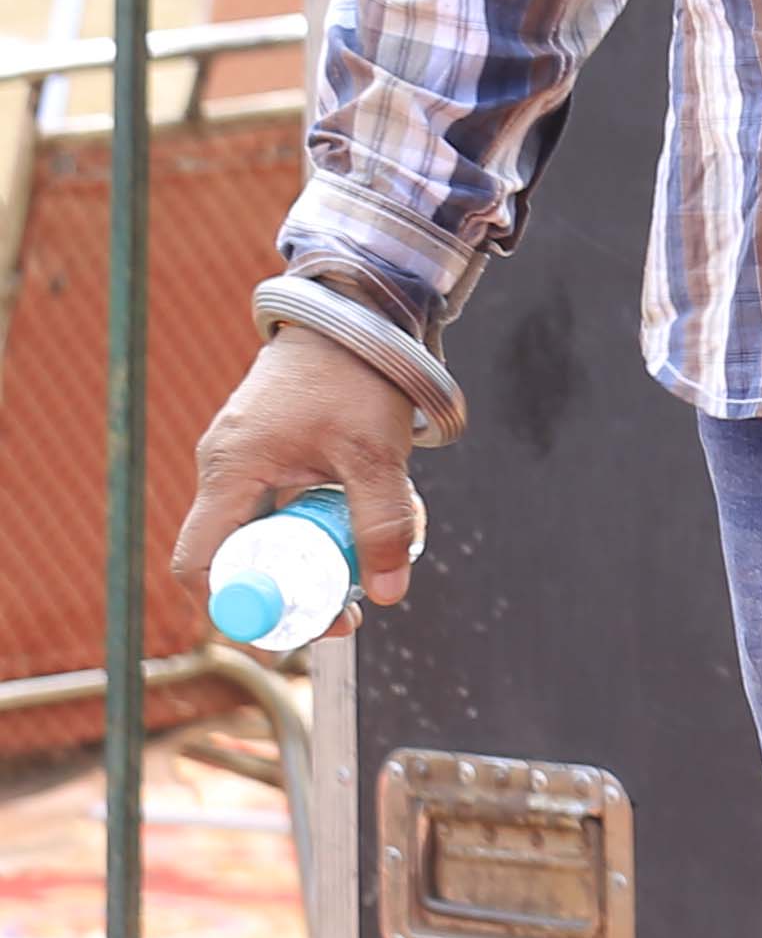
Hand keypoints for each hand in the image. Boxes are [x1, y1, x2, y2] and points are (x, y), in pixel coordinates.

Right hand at [173, 331, 423, 619]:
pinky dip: (309, 526)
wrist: (357, 310)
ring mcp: (243, 459)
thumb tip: (386, 595)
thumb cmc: (357, 372)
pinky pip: (276, 506)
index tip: (288, 627)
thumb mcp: (377, 452)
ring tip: (359, 576)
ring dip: (302, 560)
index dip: (233, 607)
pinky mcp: (268, 452)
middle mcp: (224, 468)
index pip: (200, 562)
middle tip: (341, 615)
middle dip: (282, 592)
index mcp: (229, 471)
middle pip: (233, 555)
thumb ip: (383, 520)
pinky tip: (357, 529)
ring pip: (261, 532)